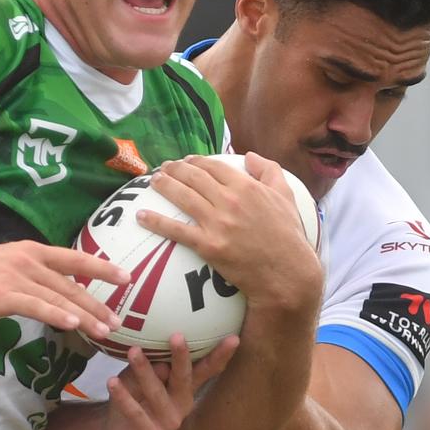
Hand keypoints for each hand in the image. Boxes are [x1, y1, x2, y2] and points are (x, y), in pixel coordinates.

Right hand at [0, 240, 128, 340]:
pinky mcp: (2, 295)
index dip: (101, 267)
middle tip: (119, 321)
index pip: (73, 259)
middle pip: (71, 284)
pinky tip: (73, 326)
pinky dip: (57, 315)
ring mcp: (16, 277)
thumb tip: (52, 289)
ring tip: (105, 331)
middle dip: (97, 304)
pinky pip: (36, 306)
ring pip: (59, 298)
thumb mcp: (5, 265)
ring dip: (85, 316)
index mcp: (30, 251)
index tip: (126, 277)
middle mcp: (28, 260)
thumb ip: (29, 274)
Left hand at [101, 334, 239, 429]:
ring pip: (156, 391)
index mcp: (187, 387)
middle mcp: (183, 403)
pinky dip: (123, 395)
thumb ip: (154, 363)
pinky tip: (113, 381)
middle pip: (184, 378)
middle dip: (181, 357)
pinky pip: (135, 410)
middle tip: (177, 336)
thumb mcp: (146, 375)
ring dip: (144, 370)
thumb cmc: (137, 394)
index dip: (221, 355)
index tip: (233, 338)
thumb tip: (157, 345)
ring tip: (134, 351)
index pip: (207, 369)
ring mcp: (169, 420)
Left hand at [136, 153, 321, 310]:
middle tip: (163, 168)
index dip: (195, 160)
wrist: (286, 274)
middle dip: (174, 168)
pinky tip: (141, 216)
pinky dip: (156, 221)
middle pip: (193, 177)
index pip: (213, 166)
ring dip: (163, 185)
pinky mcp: (209, 246)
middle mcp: (230, 201)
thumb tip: (250, 155)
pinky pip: (177, 230)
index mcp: (247, 187)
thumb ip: (270, 171)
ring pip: (182, 197)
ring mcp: (218, 223)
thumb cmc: (288, 237)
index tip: (186, 160)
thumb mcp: (286, 197)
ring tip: (152, 181)